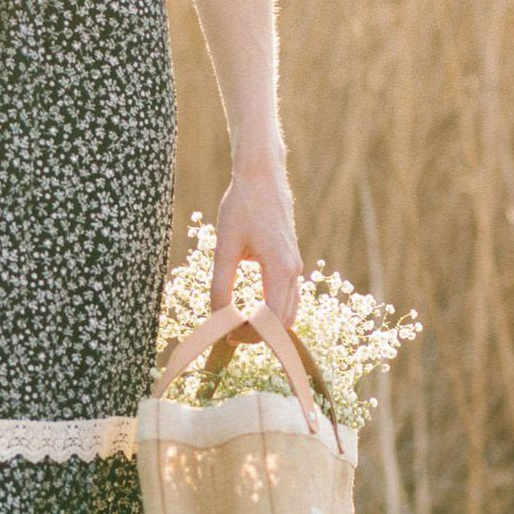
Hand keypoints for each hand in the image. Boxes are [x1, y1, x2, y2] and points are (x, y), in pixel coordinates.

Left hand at [211, 156, 303, 344]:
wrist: (261, 178)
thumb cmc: (241, 207)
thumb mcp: (224, 246)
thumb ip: (221, 284)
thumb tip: (218, 316)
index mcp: (280, 267)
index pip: (273, 319)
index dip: (252, 335)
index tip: (228, 335)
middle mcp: (294, 269)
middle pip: (285, 320)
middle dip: (259, 334)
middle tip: (229, 334)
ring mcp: (295, 265)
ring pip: (289, 310)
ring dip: (267, 324)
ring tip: (235, 325)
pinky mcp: (290, 261)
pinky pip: (287, 296)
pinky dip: (272, 310)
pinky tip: (248, 310)